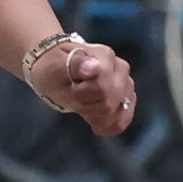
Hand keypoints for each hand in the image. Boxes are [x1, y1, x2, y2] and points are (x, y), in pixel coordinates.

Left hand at [21, 31, 136, 137]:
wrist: (58, 71)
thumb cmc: (55, 67)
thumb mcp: (55, 64)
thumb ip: (75, 64)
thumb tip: (94, 68)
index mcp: (105, 56)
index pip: (101, 87)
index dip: (81, 94)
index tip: (72, 85)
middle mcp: (121, 69)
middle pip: (108, 104)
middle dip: (86, 105)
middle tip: (75, 93)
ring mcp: (126, 86)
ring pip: (115, 115)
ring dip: (93, 114)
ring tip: (84, 102)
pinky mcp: (127, 102)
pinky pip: (120, 123)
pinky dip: (104, 125)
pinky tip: (93, 117)